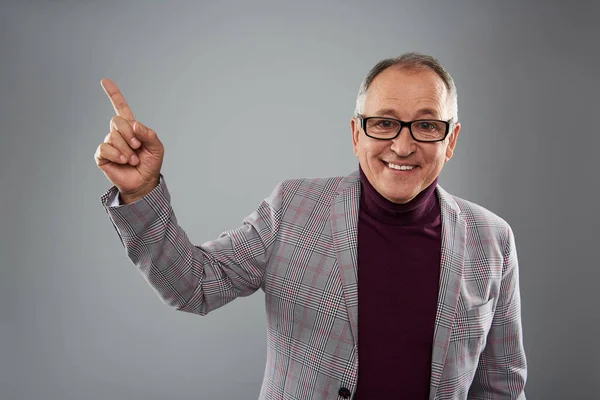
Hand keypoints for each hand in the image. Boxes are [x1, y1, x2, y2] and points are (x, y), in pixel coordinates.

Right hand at [95, 78, 163, 203]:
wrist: (144, 182)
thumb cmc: (150, 164)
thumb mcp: (156, 147)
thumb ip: (148, 134)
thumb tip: (134, 125)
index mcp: (131, 128)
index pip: (120, 107)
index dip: (113, 94)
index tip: (104, 80)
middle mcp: (118, 133)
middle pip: (117, 121)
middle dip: (130, 134)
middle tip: (137, 147)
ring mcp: (109, 144)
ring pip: (113, 135)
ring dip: (127, 149)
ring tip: (133, 159)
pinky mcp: (102, 155)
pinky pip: (105, 148)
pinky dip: (117, 154)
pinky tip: (124, 160)